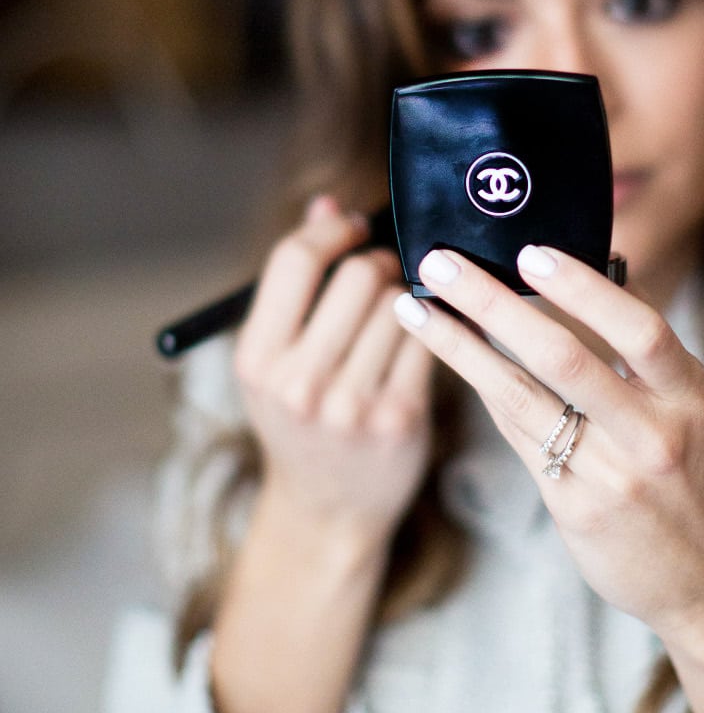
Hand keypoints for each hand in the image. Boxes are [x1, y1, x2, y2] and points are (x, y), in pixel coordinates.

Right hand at [233, 195, 434, 543]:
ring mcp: (351, 404)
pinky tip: (433, 332)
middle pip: (360, 276)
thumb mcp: (276, 359)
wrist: (328, 508)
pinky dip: (437, 327)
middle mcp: (298, 382)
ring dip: (410, 296)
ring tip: (404, 311)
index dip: (332, 230)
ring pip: (403, 304)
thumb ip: (297, 283)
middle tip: (387, 273)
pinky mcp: (401, 418)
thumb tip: (327, 203)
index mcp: (256, 359)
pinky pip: (432, 341)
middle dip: (380, 262)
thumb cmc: (304, 417)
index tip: (353, 227)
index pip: (296, 260)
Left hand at [393, 242, 703, 645]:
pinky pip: (518, 437)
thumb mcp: (691, 409)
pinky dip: (483, 389)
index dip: (583, 288)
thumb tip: (593, 269)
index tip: (530, 252)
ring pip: (522, 397)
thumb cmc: (694, 477)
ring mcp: (612, 475)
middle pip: (564, 357)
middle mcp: (654, 433)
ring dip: (461, 346)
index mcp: (690, 394)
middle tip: (442, 264)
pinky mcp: (576, 508)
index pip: (639, 328)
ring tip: (416, 307)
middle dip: (493, 304)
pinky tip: (450, 356)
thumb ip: (643, 354)